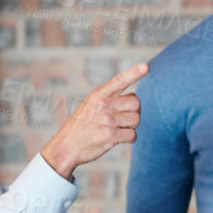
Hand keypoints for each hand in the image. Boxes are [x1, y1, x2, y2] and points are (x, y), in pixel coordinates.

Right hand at [39, 62, 147, 180]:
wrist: (66, 146)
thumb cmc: (82, 125)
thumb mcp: (89, 105)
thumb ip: (109, 99)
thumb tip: (135, 99)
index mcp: (98, 94)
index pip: (120, 80)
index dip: (134, 73)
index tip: (146, 67)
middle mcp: (103, 105)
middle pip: (136, 103)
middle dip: (134, 111)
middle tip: (122, 118)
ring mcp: (107, 120)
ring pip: (136, 120)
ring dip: (130, 126)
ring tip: (116, 128)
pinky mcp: (110, 136)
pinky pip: (132, 135)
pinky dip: (128, 138)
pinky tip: (117, 138)